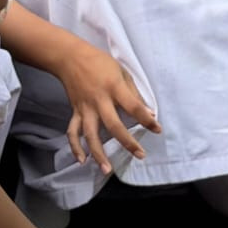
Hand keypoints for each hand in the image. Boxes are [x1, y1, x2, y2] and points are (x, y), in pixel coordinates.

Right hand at [54, 37, 160, 173]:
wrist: (71, 58)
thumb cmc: (100, 62)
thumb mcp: (121, 72)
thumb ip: (134, 93)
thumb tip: (149, 112)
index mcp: (114, 88)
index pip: (134, 107)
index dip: (147, 119)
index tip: (157, 129)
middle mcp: (99, 101)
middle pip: (113, 126)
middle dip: (127, 142)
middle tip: (140, 154)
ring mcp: (85, 108)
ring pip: (90, 135)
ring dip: (98, 154)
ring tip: (107, 169)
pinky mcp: (75, 111)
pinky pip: (73, 132)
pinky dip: (75, 147)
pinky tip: (82, 160)